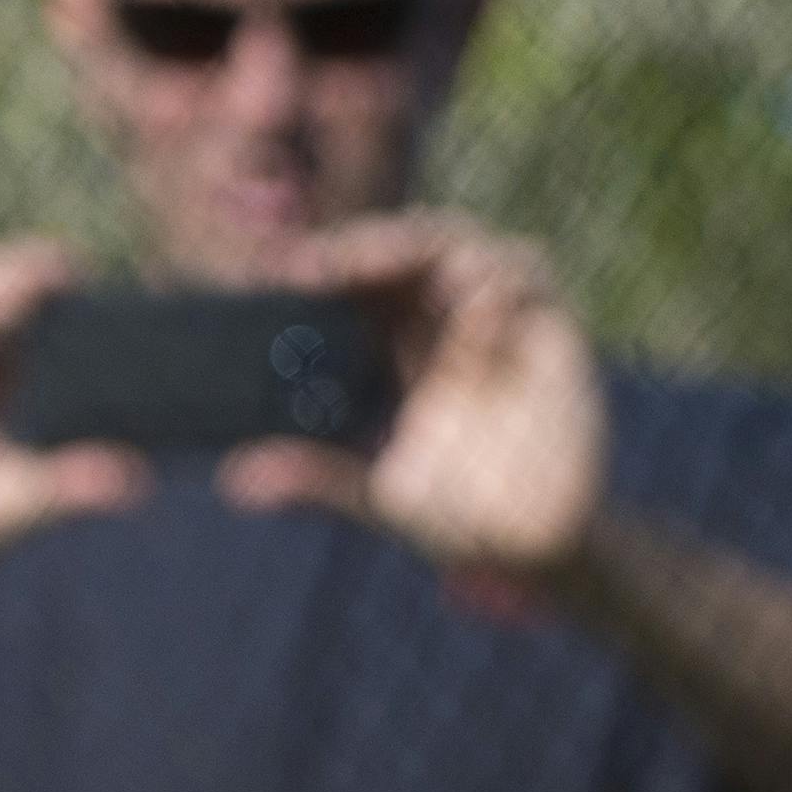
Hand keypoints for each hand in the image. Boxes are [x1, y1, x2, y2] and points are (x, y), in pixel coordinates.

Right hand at [0, 237, 150, 624]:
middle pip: (3, 294)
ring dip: (2, 276)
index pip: (41, 325)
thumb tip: (135, 478)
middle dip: (39, 276)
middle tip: (79, 272)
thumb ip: (61, 489)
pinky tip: (4, 301)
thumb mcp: (4, 507)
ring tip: (50, 273)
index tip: (126, 294)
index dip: (73, 303)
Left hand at [219, 212, 606, 607]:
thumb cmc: (450, 512)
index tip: (279, 271)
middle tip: (319, 263)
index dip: (328, 262)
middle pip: (414, 246)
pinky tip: (470, 313)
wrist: (526, 548)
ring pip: (473, 249)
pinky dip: (499, 288)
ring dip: (429, 249)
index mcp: (403, 343)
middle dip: (368, 243)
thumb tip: (236, 481)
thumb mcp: (371, 494)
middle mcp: (452, 323)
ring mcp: (504, 325)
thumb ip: (315, 479)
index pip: (366, 277)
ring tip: (380, 267)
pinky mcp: (555, 336)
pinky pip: (530, 286)